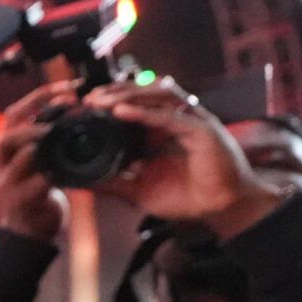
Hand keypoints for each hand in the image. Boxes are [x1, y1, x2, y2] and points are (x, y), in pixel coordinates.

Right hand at [0, 81, 72, 243]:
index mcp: (9, 147)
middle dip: (35, 119)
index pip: (15, 113)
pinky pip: (32, 184)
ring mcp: (8, 181)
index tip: (68, 88)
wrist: (30, 226)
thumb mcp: (41, 158)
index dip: (40, 96)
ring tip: (56, 135)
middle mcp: (3, 161)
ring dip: (36, 142)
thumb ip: (47, 136)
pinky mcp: (20, 200)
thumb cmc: (39, 188)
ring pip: (15, 155)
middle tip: (63, 114)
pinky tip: (64, 170)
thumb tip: (70, 106)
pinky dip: (48, 176)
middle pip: (9, 132)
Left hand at [85, 77, 283, 234]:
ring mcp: (191, 121)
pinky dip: (145, 112)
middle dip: (116, 92)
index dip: (111, 102)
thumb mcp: (138, 190)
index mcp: (163, 129)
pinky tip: (123, 112)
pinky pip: (170, 117)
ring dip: (128, 95)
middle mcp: (178, 119)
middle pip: (146, 93)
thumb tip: (81, 182)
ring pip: (158, 95)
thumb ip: (113, 183)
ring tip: (102, 100)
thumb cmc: (188, 197)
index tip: (85, 108)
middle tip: (89, 99)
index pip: (137, 104)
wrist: (220, 209)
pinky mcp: (202, 130)